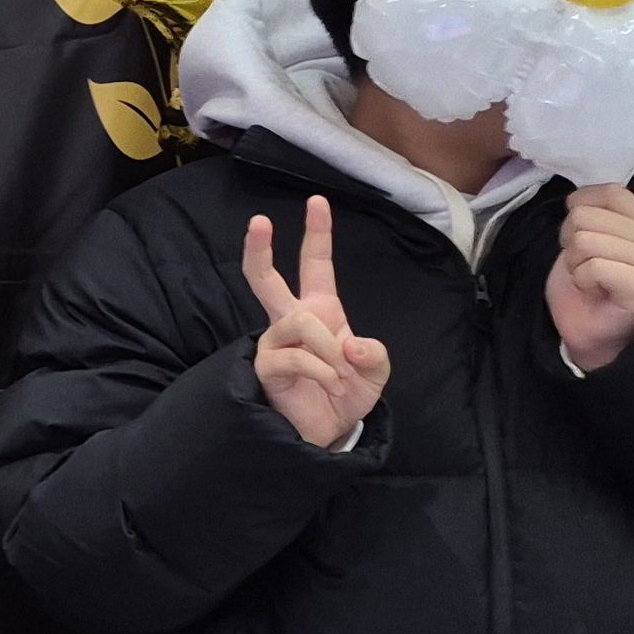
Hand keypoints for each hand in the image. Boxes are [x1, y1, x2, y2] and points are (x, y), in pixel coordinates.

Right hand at [242, 196, 390, 450]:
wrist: (327, 432)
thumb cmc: (346, 394)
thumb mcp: (375, 372)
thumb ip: (374, 354)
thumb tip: (349, 343)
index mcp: (320, 310)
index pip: (316, 264)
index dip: (317, 233)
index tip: (318, 201)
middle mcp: (292, 320)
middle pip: (264, 278)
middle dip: (260, 249)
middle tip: (259, 221)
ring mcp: (274, 342)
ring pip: (297, 322)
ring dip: (327, 347)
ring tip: (341, 374)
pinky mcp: (265, 366)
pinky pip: (295, 356)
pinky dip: (322, 370)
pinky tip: (332, 384)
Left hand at [549, 180, 633, 372]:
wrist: (591, 339)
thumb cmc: (585, 291)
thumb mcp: (580, 241)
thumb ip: (589, 216)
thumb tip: (576, 199)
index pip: (610, 192)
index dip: (580, 209)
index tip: (579, 238)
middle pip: (586, 217)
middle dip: (570, 243)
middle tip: (584, 268)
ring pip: (587, 240)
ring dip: (575, 265)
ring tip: (589, 282)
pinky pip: (595, 266)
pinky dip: (582, 280)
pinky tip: (595, 293)